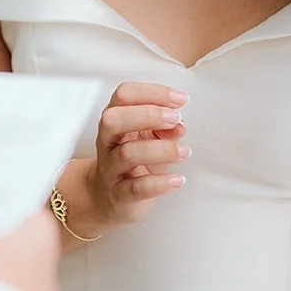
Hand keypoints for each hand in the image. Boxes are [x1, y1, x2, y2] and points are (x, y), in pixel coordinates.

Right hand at [82, 82, 189, 227]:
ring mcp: (110, 168)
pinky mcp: (119, 195)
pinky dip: (160, 183)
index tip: (180, 100)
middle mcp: (107, 141)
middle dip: (148, 115)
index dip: (153, 92)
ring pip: (127, 153)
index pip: (124, 95)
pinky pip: (136, 188)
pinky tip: (177, 180)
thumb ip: (165, 127)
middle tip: (175, 119)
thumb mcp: (150, 138)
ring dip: (161, 150)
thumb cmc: (133, 161)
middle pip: (113, 119)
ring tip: (183, 152)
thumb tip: (178, 124)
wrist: (110, 197)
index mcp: (115, 119)